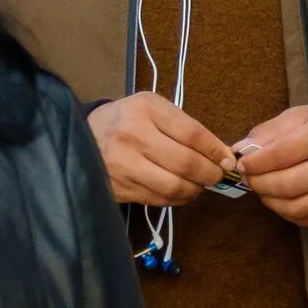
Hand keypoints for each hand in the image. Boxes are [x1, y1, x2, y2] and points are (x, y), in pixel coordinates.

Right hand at [87, 92, 233, 206]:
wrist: (80, 136)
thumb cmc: (124, 120)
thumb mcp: (151, 109)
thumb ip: (184, 127)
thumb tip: (221, 154)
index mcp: (145, 108)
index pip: (192, 133)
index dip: (215, 150)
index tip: (227, 160)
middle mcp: (133, 135)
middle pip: (186, 162)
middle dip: (209, 173)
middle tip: (216, 176)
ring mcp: (124, 164)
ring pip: (174, 186)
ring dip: (194, 189)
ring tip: (197, 185)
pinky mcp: (120, 187)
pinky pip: (159, 199)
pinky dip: (176, 199)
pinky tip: (179, 191)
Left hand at [235, 101, 307, 226]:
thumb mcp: (304, 114)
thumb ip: (271, 131)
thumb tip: (241, 150)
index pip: (284, 153)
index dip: (257, 162)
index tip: (241, 163)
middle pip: (289, 184)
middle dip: (259, 183)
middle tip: (247, 178)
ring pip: (297, 207)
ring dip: (270, 201)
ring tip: (262, 189)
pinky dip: (287, 212)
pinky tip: (281, 199)